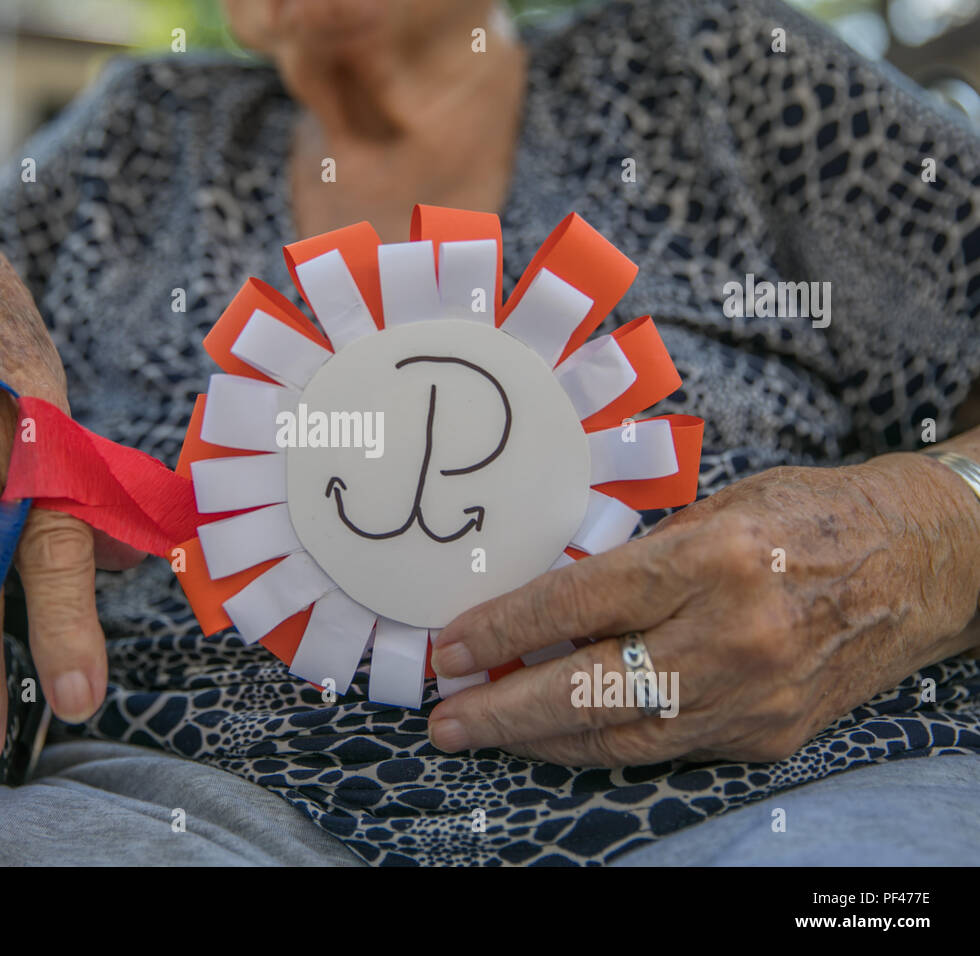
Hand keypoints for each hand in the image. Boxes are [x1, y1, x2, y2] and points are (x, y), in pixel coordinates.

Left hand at [427, 455, 979, 766]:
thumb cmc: (814, 518)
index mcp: (716, 559)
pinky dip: (605, 742)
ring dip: (544, 739)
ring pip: (624, 735)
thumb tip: (553, 602)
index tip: (451, 647)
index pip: (582, 603)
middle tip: (447, 720)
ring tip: (488, 731)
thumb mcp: (719, 507)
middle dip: (506, 711)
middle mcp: (736, 636)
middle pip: (592, 688)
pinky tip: (563, 734)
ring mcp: (755, 697)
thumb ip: (639, 559)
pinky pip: (667, 746)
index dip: (505, 629)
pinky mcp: (769, 735)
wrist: (925, 564)